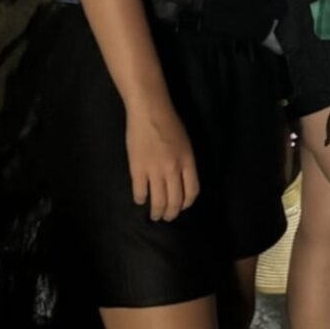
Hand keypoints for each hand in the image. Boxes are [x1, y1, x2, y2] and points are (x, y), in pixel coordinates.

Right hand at [125, 99, 198, 220]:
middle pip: (175, 200)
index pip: (192, 191)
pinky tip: (140, 199)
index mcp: (188, 161)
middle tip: (167, 217)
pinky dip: (140, 199)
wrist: (150, 110)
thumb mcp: (186, 143)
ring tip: (154, 215)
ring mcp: (155, 170)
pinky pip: (140, 192)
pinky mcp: (137, 169)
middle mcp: (174, 169)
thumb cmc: (169, 122)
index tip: (182, 207)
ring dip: (156, 212)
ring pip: (158, 201)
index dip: (187, 203)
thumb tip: (180, 181)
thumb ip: (184, 163)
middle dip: (171, 213)